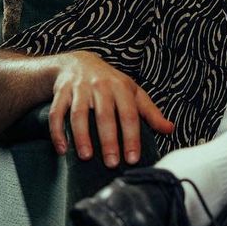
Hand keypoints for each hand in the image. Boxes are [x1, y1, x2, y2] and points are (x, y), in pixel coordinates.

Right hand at [49, 51, 173, 166]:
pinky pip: (57, 113)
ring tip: (86, 157)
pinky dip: (57, 131)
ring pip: (78, 114)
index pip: (129, 115)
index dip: (131, 138)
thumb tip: (169, 129)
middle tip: (111, 163)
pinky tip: (62, 148)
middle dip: (108, 140)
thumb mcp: (133, 92)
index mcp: (121, 88)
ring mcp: (79, 89)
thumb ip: (150, 112)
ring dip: (81, 136)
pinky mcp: (61, 92)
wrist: (78, 63)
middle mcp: (101, 86)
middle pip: (104, 116)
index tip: (132, 158)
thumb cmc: (110, 82)